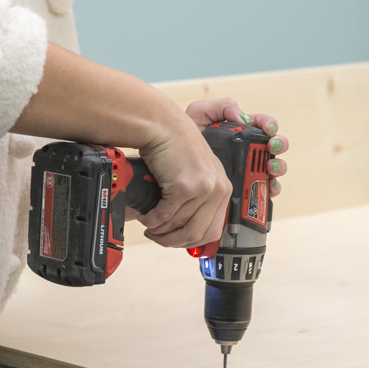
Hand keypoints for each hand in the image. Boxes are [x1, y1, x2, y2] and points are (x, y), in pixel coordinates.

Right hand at [135, 109, 232, 248]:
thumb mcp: (195, 173)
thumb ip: (198, 198)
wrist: (162, 126)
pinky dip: (152, 220)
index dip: (191, 241)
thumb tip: (186, 229)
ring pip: (179, 226)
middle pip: (197, 233)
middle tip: (156, 236)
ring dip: (159, 231)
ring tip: (148, 225)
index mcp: (223, 188)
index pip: (213, 230)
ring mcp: (203, 188)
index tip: (175, 241)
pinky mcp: (185, 187)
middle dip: (173, 241)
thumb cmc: (174, 147)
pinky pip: (165, 215)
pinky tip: (145, 216)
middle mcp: (218, 189)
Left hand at [183, 99, 288, 197]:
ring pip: (274, 169)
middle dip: (279, 146)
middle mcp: (249, 150)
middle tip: (272, 148)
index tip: (268, 129)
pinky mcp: (245, 189)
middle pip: (275, 147)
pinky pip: (264, 191)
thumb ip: (221, 107)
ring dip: (278, 167)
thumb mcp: (200, 113)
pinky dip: (270, 190)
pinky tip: (267, 188)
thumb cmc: (184, 136)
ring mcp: (249, 170)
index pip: (263, 124)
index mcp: (241, 130)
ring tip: (270, 169)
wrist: (169, 163)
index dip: (270, 125)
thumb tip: (243, 117)